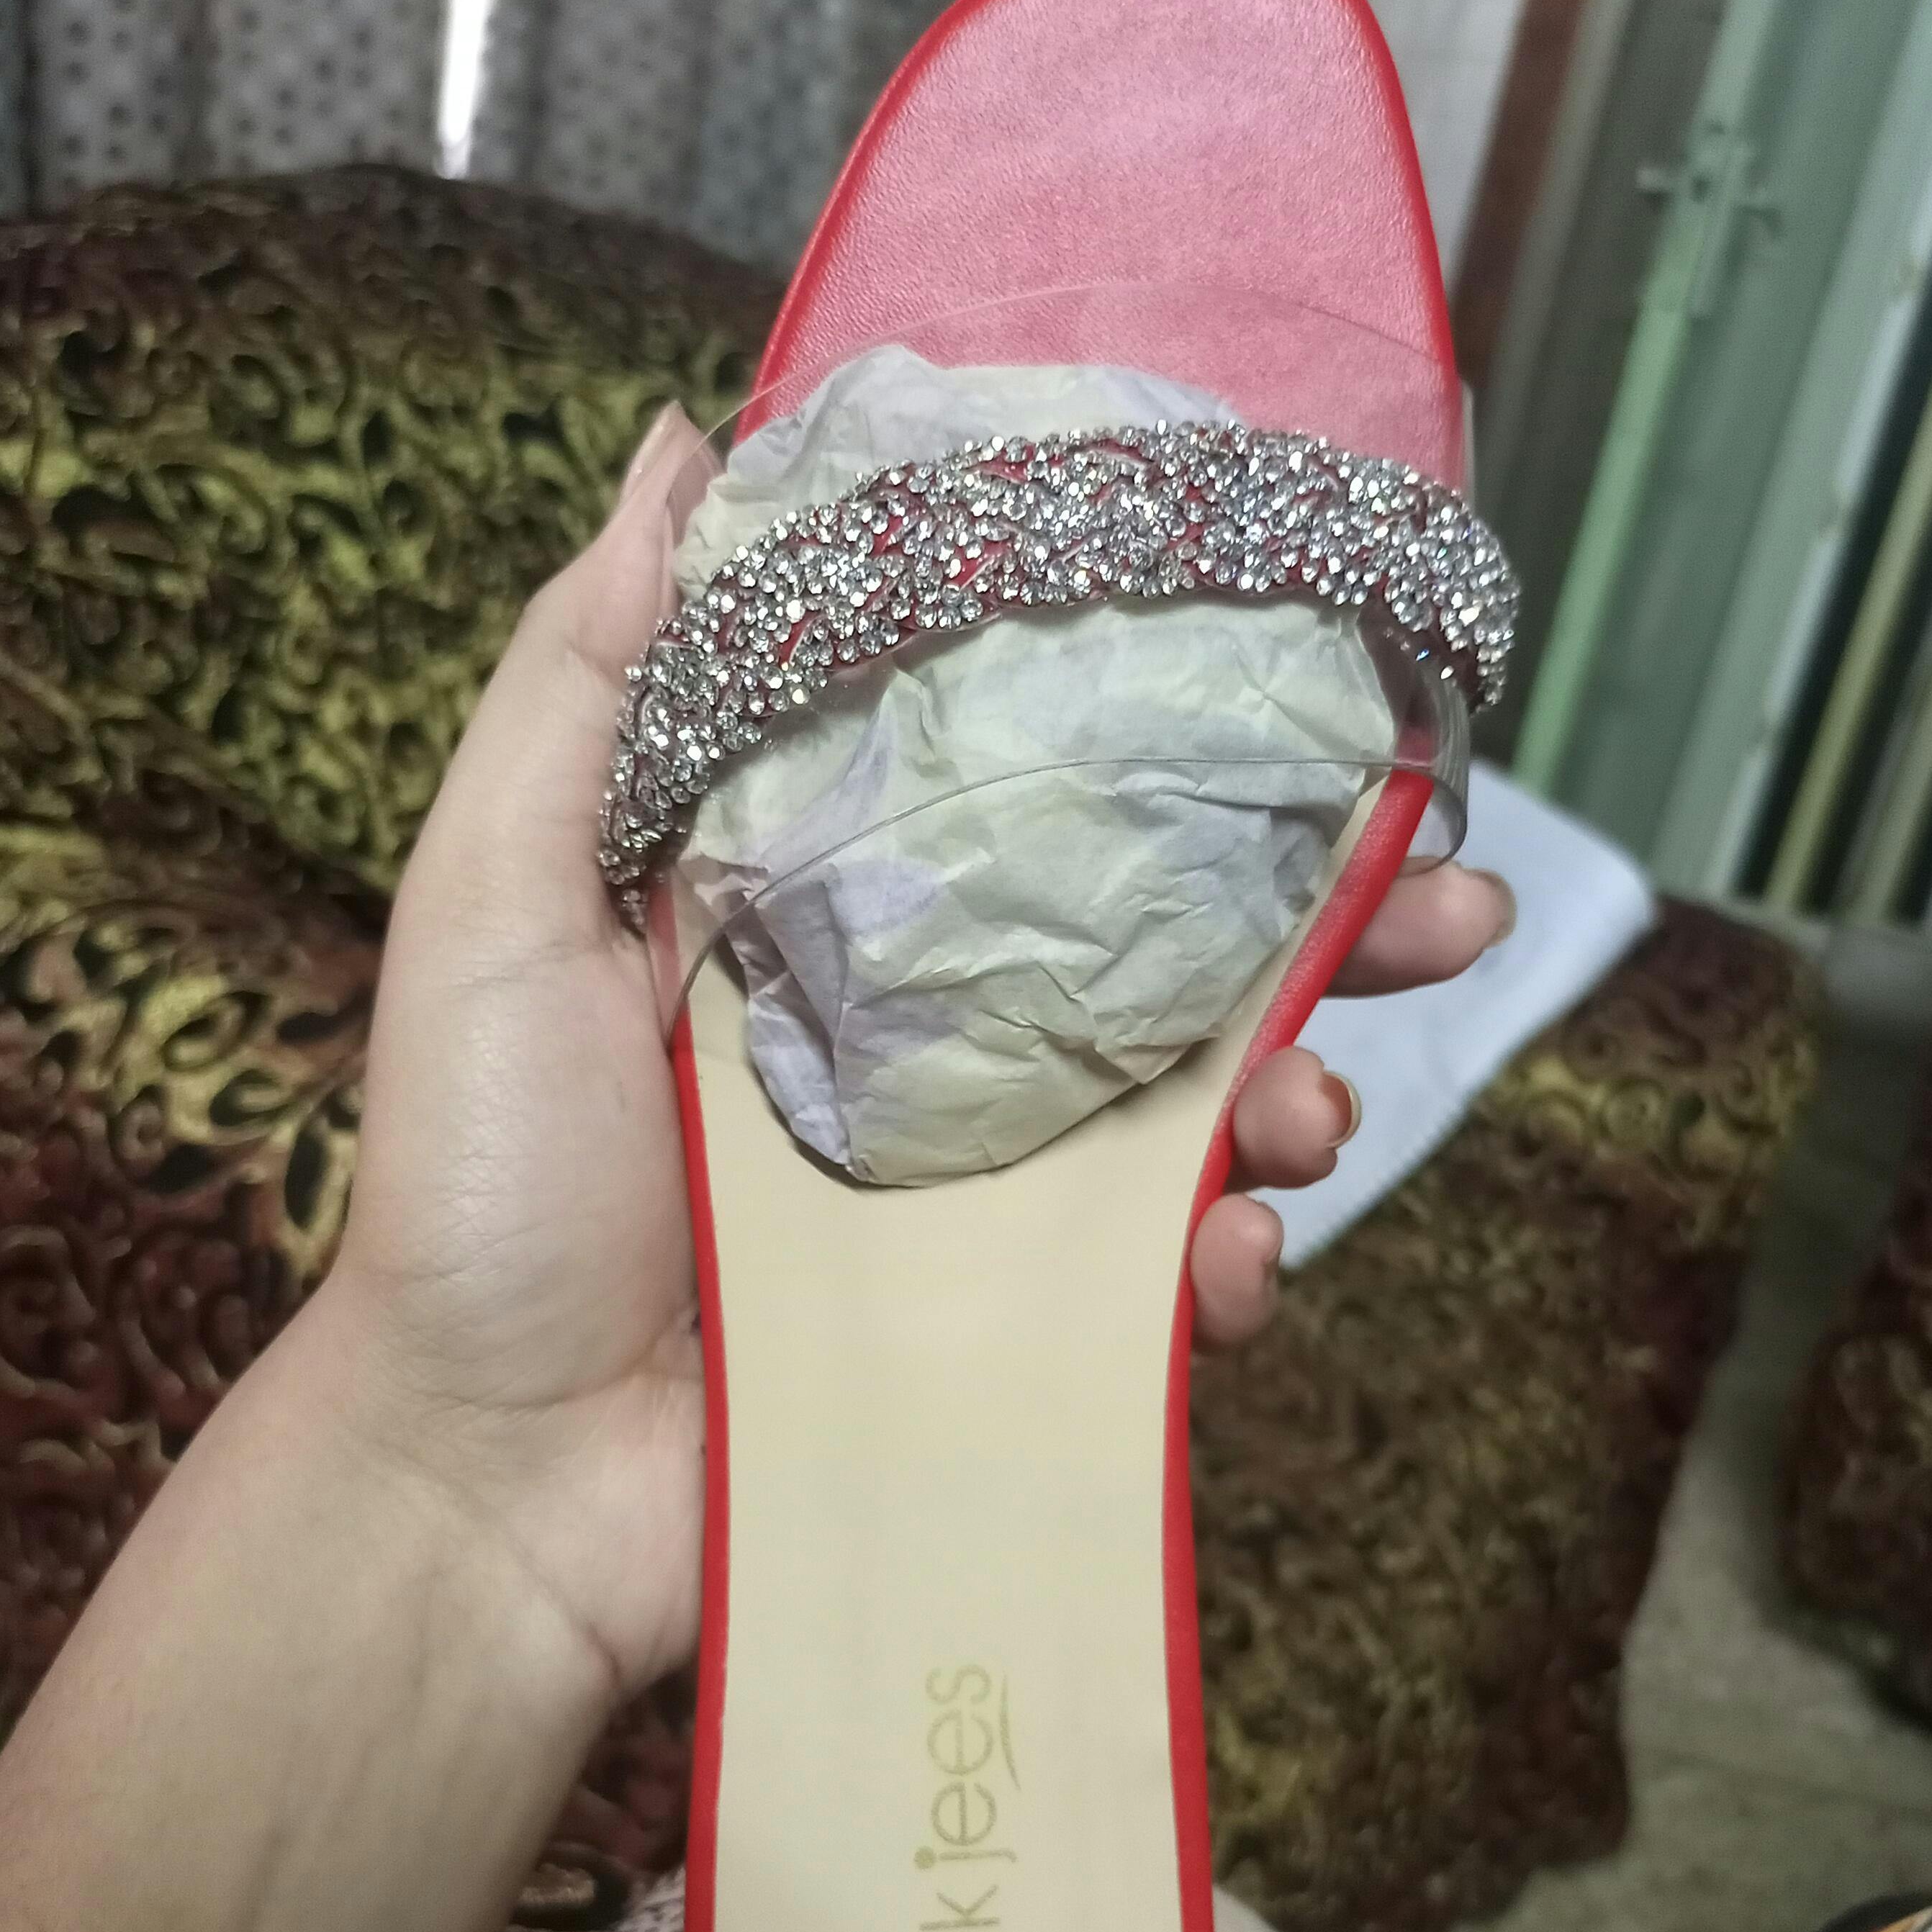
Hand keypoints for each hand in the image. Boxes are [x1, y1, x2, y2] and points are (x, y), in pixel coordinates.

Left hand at [318, 407, 1513, 1693]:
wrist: (486, 1484)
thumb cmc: (478, 1181)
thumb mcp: (495, 894)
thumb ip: (590, 681)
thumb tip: (681, 447)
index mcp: (833, 902)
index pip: (1034, 781)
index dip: (1164, 725)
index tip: (1297, 665)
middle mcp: (933, 1029)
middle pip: (1165, 938)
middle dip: (1331, 913)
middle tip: (1453, 890)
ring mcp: (988, 1187)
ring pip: (1203, 1106)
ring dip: (1304, 1086)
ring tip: (1322, 1105)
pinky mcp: (1017, 1329)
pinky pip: (1170, 1283)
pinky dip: (1232, 1265)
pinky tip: (1235, 1259)